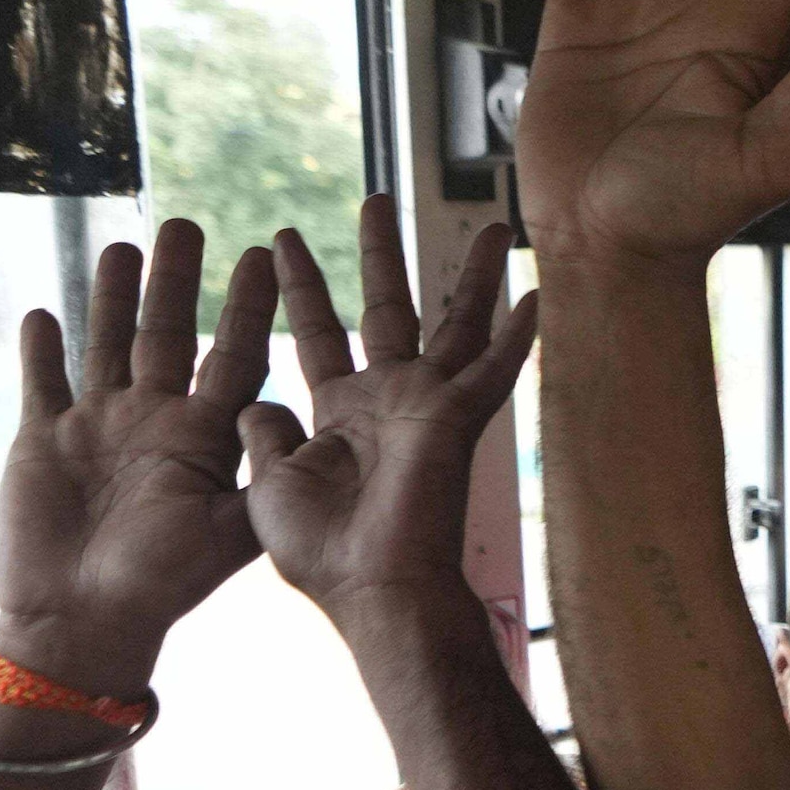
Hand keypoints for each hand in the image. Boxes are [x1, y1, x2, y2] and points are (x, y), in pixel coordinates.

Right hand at [0, 218, 284, 691]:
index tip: (263, 256)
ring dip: (112, 296)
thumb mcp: (231, 533)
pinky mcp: (44, 438)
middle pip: (167, 335)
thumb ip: (261, 478)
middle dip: (177, 282)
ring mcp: (98, 426)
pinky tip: (44, 310)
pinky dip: (41, 350)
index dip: (246, 310)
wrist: (86, 620)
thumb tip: (296, 421)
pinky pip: (42, 381)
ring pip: (106, 344)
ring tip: (123, 245)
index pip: (232, 359)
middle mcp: (155, 422)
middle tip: (187, 223)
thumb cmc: (164, 585)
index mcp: (204, 439)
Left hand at [239, 205, 540, 624]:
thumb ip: (264, 433)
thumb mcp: (269, 481)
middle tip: (375, 200)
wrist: (373, 589)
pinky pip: (494, 370)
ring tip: (489, 227)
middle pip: (388, 309)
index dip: (302, 288)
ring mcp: (428, 408)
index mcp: (340, 414)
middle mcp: (389, 400)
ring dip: (470, 276)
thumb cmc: (321, 551)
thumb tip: (253, 400)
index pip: (319, 333)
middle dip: (381, 255)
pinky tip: (536, 297)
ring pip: (453, 324)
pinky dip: (516, 336)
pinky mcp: (457, 419)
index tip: (280, 240)